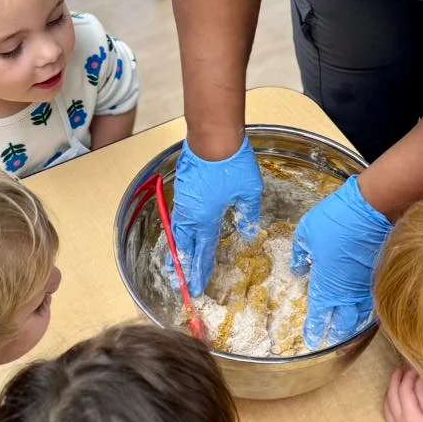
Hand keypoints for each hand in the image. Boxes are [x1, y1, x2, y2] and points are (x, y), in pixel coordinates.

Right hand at [170, 136, 262, 295]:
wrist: (212, 135)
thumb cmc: (232, 164)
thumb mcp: (249, 192)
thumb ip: (247, 215)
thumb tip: (247, 233)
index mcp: (206, 219)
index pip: (202, 251)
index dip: (200, 270)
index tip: (196, 286)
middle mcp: (190, 214)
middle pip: (185, 246)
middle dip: (184, 266)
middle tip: (181, 284)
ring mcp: (184, 200)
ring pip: (178, 231)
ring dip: (177, 249)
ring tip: (173, 263)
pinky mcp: (183, 187)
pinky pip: (178, 216)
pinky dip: (178, 229)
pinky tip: (180, 230)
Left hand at [291, 176, 390, 348]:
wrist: (371, 210)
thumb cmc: (334, 222)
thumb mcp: (305, 234)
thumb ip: (299, 254)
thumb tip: (298, 268)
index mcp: (326, 286)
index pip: (319, 316)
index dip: (314, 329)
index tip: (311, 339)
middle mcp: (348, 293)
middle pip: (343, 324)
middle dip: (336, 334)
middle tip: (330, 339)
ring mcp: (366, 286)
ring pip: (360, 314)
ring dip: (352, 323)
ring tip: (346, 328)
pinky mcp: (379, 275)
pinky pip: (371, 299)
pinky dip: (364, 307)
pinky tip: (362, 306)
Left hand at [383, 369, 422, 421]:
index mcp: (410, 417)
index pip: (404, 390)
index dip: (408, 377)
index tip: (415, 370)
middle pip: (391, 396)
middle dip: (394, 381)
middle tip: (399, 370)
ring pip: (387, 407)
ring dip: (389, 393)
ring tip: (394, 384)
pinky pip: (388, 417)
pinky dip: (388, 405)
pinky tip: (393, 404)